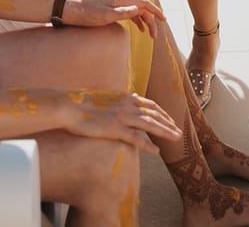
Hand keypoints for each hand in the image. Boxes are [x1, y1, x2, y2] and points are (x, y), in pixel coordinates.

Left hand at [64, 0, 164, 38]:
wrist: (73, 11)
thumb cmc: (88, 14)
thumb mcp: (106, 15)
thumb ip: (123, 12)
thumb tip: (138, 10)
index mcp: (122, 0)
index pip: (144, 3)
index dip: (156, 11)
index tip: (164, 20)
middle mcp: (122, 0)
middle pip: (143, 8)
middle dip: (152, 20)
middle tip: (155, 36)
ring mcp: (117, 5)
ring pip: (137, 12)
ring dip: (146, 22)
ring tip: (151, 36)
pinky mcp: (113, 10)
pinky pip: (130, 15)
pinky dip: (138, 22)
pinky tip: (140, 30)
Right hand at [65, 90, 180, 152]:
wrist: (69, 106)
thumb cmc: (84, 103)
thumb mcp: (106, 98)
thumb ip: (120, 99)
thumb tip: (131, 97)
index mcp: (124, 97)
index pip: (149, 104)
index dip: (162, 112)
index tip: (170, 120)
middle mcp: (126, 105)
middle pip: (154, 114)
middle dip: (168, 123)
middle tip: (179, 132)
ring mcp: (121, 117)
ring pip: (149, 125)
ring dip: (165, 132)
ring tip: (176, 139)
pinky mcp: (114, 129)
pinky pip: (135, 138)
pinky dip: (148, 145)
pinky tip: (156, 151)